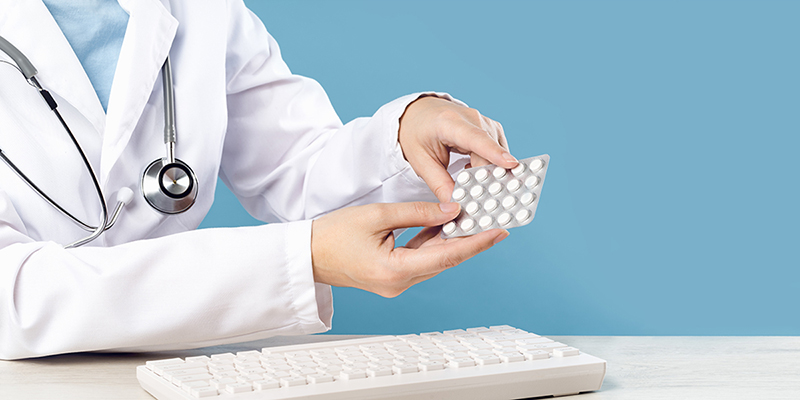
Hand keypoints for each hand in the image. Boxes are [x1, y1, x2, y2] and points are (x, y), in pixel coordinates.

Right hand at [311, 201, 508, 297]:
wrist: (306, 255)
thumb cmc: (332, 234)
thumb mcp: (377, 215)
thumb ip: (417, 212)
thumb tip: (451, 210)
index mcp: (395, 271)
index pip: (447, 255)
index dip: (476, 243)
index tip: (499, 231)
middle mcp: (399, 283)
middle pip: (445, 260)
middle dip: (470, 240)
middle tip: (494, 220)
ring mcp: (396, 283)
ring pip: (434, 260)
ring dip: (453, 241)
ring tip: (476, 220)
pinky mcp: (392, 277)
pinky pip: (421, 260)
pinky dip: (434, 243)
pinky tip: (447, 227)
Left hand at [399, 96, 517, 201]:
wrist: (419, 113)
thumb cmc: (417, 134)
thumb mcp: (420, 161)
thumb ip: (439, 184)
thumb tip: (456, 206)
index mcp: (450, 122)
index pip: (476, 138)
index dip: (494, 152)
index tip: (511, 164)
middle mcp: (472, 118)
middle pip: (489, 153)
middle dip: (489, 179)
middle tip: (483, 204)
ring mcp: (485, 122)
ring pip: (497, 154)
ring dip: (491, 175)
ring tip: (476, 190)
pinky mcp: (492, 129)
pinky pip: (498, 152)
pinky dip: (491, 168)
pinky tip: (476, 176)